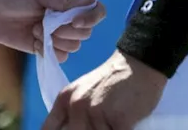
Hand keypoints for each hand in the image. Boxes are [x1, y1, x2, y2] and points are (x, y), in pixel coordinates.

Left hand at [0, 0, 105, 59]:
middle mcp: (67, 17)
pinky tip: (33, 41)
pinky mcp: (45, 47)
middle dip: (66, 31)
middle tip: (44, 22)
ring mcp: (57, 34)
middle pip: (86, 33)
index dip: (91, 18)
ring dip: (55, 40)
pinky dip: (48, 51)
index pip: (96, 10)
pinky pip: (60, 57)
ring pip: (74, 46)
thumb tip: (90, 3)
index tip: (75, 21)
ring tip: (35, 29)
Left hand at [42, 51, 166, 129]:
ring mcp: (96, 113)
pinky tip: (124, 125)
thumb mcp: (83, 92)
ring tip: (111, 123)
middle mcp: (77, 107)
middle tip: (99, 125)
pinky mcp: (119, 120)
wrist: (139, 65)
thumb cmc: (113, 81)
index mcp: (64, 100)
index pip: (48, 129)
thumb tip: (68, 128)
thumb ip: (72, 113)